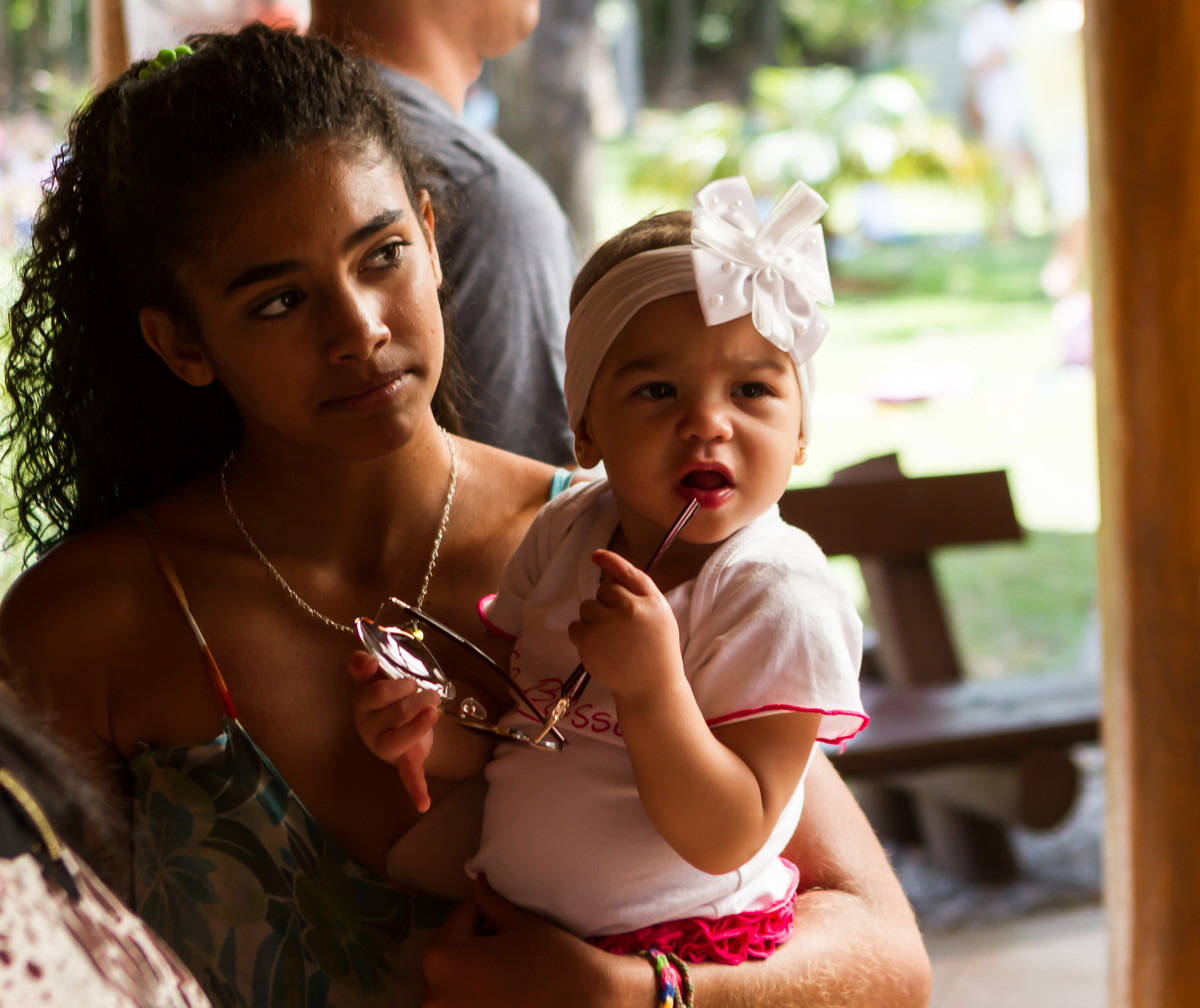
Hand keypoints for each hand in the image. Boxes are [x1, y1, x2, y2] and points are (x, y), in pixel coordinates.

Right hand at [348, 650, 439, 811]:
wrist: (404, 721)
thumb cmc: (390, 696)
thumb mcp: (377, 676)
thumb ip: (364, 664)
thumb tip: (366, 659)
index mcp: (361, 703)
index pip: (374, 693)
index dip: (396, 686)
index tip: (410, 681)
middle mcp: (368, 726)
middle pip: (394, 712)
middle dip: (417, 698)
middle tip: (431, 693)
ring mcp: (384, 746)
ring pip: (400, 738)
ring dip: (423, 722)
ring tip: (436, 710)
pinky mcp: (403, 762)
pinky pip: (407, 776)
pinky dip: (416, 790)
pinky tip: (423, 804)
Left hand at [421, 875, 631, 1007]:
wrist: (585, 1002)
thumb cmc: (550, 960)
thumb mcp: (517, 923)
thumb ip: (489, 903)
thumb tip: (478, 885)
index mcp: (443, 959)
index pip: (457, 919)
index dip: (479, 908)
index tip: (496, 907)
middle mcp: (435, 994)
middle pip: (449, 952)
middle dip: (470, 938)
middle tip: (498, 931)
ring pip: (453, 980)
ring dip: (471, 966)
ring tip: (501, 959)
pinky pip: (463, 1002)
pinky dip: (476, 992)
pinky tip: (502, 984)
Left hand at [567, 549, 683, 701]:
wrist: (651, 688)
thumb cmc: (657, 651)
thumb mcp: (660, 617)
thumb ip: (640, 594)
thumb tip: (611, 574)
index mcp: (651, 602)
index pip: (628, 573)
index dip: (610, 561)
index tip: (596, 555)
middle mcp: (629, 610)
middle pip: (603, 591)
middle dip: (606, 604)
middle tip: (618, 627)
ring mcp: (607, 626)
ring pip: (587, 607)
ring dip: (593, 619)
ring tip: (609, 639)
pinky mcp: (590, 643)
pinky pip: (575, 627)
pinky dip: (581, 635)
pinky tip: (598, 647)